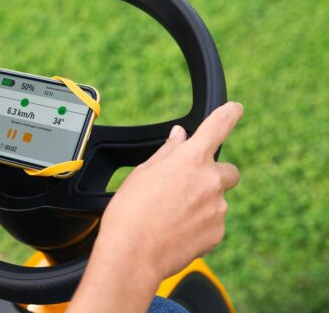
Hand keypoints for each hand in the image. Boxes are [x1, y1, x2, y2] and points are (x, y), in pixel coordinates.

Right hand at [97, 102, 242, 281]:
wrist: (132, 255)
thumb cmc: (130, 212)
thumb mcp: (142, 173)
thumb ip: (168, 152)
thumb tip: (180, 136)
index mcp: (189, 159)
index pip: (218, 126)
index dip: (229, 114)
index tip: (235, 109)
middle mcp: (210, 181)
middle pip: (228, 170)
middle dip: (213, 174)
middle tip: (187, 186)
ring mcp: (217, 208)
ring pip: (218, 199)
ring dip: (203, 202)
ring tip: (172, 215)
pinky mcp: (218, 233)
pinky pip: (214, 222)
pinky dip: (201, 223)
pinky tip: (177, 230)